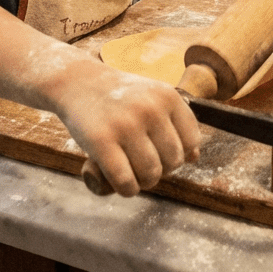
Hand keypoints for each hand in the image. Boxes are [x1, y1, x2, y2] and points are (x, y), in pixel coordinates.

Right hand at [50, 59, 199, 197]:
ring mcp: (125, 124)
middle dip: (160, 170)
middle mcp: (150, 108)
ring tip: (130, 172)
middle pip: (173, 162)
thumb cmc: (119, 96)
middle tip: (141, 163)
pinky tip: (116, 181)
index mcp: (168, 96)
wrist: (77, 81)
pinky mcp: (101, 141)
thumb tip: (195, 157)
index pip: (192, 142)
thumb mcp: (151, 97)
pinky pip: (126, 182)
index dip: (178, 155)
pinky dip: (125, 189)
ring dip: (142, 182)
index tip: (160, 152)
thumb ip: (174, 123)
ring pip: (151, 175)